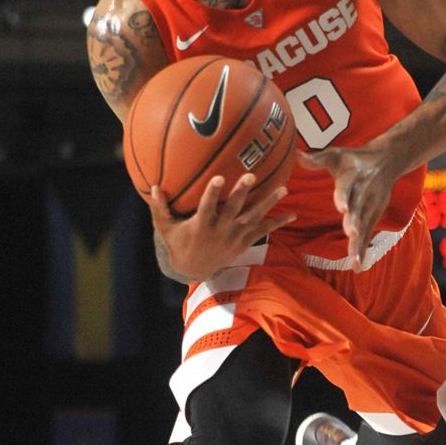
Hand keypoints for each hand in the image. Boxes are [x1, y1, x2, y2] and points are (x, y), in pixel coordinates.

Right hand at [148, 174, 295, 281]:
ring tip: (283, 189)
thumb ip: (159, 208)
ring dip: (269, 203)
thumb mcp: (165, 229)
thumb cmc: (178, 243)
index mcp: (201, 226)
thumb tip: (152, 186)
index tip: (219, 177)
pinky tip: (293, 214)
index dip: (213, 192)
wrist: (194, 269)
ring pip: (254, 218)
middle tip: (251, 175)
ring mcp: (235, 237)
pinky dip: (278, 223)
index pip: (207, 206)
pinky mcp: (244, 242)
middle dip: (242, 192)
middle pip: (233, 209)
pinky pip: (264, 231)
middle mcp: (220, 231)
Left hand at [298, 147, 395, 272]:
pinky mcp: (375, 215)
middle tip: (351, 233)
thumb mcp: (336, 155)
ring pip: (364, 225)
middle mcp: (364, 192)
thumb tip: (295, 154)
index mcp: (352, 177)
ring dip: (359, 242)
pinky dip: (364, 249)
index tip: (341, 207)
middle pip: (358, 209)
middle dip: (355, 222)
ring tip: (354, 259)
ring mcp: (371, 205)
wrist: (387, 160)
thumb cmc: (354, 158)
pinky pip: (368, 234)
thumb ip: (316, 159)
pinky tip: (358, 266)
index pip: (347, 188)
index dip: (344, 197)